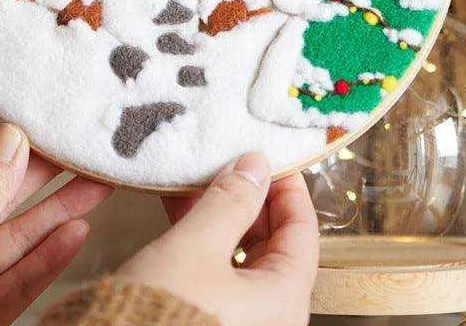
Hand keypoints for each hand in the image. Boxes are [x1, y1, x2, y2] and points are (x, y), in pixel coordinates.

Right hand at [118, 155, 318, 325]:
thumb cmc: (162, 315)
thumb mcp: (196, 245)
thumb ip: (229, 200)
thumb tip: (255, 166)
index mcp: (283, 300)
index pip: (302, 228)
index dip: (286, 186)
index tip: (267, 157)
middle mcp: (271, 315)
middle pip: (274, 240)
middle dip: (248, 197)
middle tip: (228, 163)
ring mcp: (243, 318)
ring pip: (242, 252)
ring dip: (220, 213)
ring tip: (198, 181)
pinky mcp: (214, 318)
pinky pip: (219, 268)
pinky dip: (204, 237)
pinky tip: (180, 210)